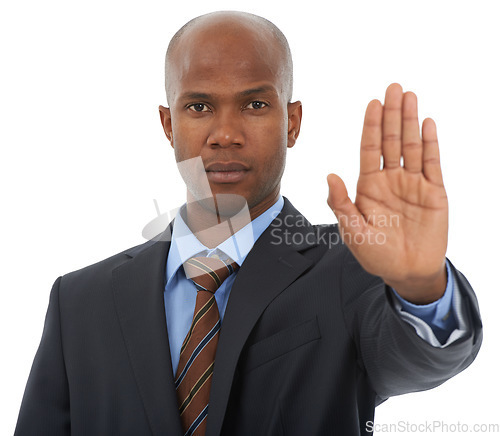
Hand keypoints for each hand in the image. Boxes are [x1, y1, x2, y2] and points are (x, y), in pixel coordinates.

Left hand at [327, 83, 447, 303]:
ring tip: (410, 96)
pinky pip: (432, 163)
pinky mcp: (433, 191)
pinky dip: (430, 143)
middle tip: (393, 87)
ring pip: (411, 145)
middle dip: (391, 114)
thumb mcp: (353, 231)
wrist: (407, 271)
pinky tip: (427, 124)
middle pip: (391, 140)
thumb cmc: (376, 253)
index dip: (371, 126)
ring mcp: (413, 183)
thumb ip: (341, 203)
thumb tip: (330, 175)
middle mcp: (390, 179)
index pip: (369, 149)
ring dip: (410, 121)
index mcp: (369, 186)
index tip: (372, 103)